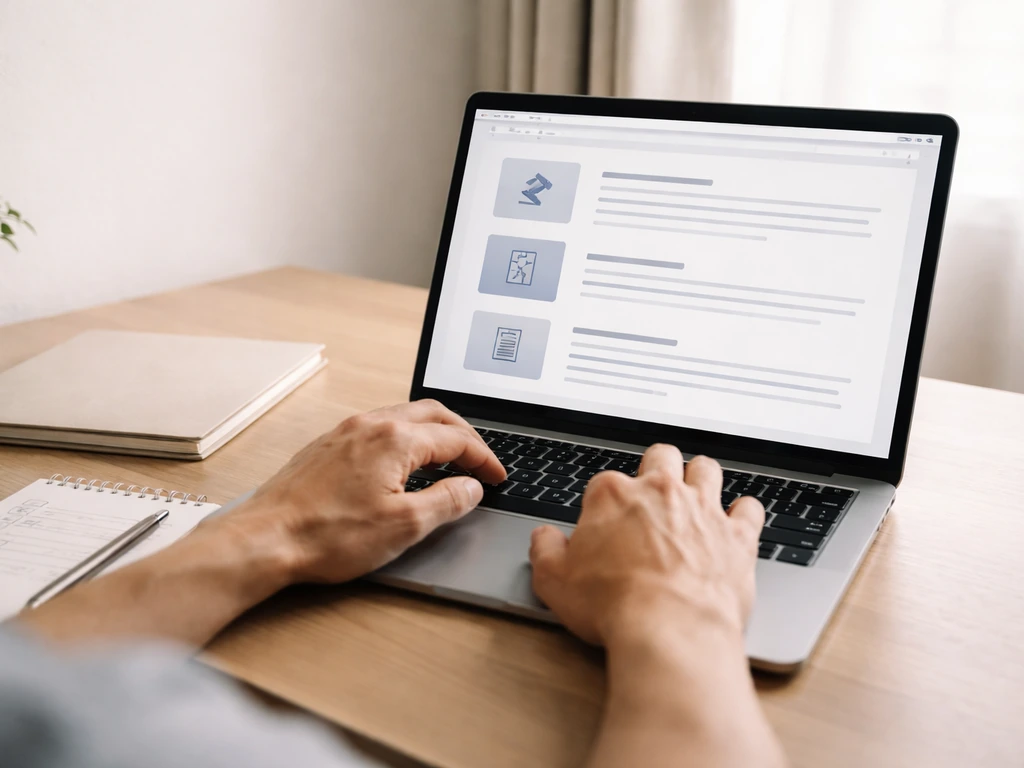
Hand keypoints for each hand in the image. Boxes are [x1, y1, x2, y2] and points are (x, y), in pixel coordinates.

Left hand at [220, 400, 505, 583]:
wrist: (264, 540)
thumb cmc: (326, 535)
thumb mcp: (404, 526)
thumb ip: (447, 502)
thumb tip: (471, 488)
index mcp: (395, 439)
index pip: (456, 439)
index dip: (483, 458)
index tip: (496, 478)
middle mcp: (370, 425)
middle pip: (433, 415)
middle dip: (464, 435)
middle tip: (480, 460)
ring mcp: (345, 432)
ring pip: (403, 417)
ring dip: (433, 434)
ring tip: (447, 461)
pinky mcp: (327, 446)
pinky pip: (378, 428)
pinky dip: (404, 439)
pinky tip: (402, 465)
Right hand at [528, 445, 763, 646]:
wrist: (670, 630)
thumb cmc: (613, 605)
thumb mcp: (554, 581)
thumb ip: (545, 551)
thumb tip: (543, 538)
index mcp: (613, 496)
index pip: (605, 482)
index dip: (603, 503)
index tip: (604, 524)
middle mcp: (660, 492)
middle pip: (660, 457)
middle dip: (656, 468)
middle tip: (652, 491)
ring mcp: (702, 509)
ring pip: (706, 469)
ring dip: (700, 477)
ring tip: (695, 493)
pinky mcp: (737, 536)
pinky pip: (749, 508)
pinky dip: (744, 512)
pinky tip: (737, 521)